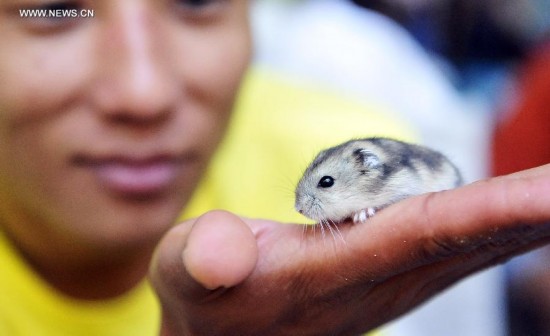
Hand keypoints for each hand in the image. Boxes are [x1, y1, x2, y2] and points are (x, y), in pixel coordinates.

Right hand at [150, 164, 549, 335]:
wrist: (223, 332)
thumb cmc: (206, 296)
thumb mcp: (186, 271)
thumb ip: (204, 258)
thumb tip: (221, 253)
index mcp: (328, 274)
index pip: (421, 235)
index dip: (489, 213)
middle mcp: (375, 281)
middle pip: (469, 240)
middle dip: (534, 210)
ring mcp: (389, 281)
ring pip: (472, 246)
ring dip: (525, 218)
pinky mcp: (390, 272)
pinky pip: (457, 245)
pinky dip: (499, 225)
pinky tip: (526, 212)